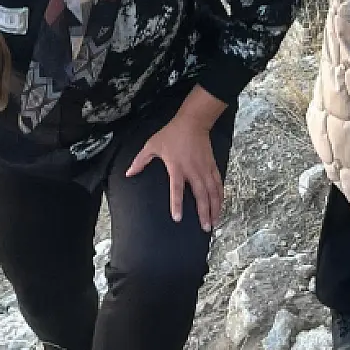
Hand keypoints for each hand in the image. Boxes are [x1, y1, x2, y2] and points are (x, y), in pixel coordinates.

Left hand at [126, 106, 223, 230]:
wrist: (193, 122)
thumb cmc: (171, 134)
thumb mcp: (152, 145)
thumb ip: (140, 161)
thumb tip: (128, 173)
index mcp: (177, 167)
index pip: (177, 189)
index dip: (177, 204)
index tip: (178, 218)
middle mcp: (193, 170)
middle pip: (201, 195)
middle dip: (204, 212)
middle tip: (205, 228)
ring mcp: (204, 169)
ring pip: (213, 192)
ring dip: (215, 207)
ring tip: (215, 222)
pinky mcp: (212, 166)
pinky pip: (218, 183)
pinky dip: (220, 196)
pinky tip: (220, 206)